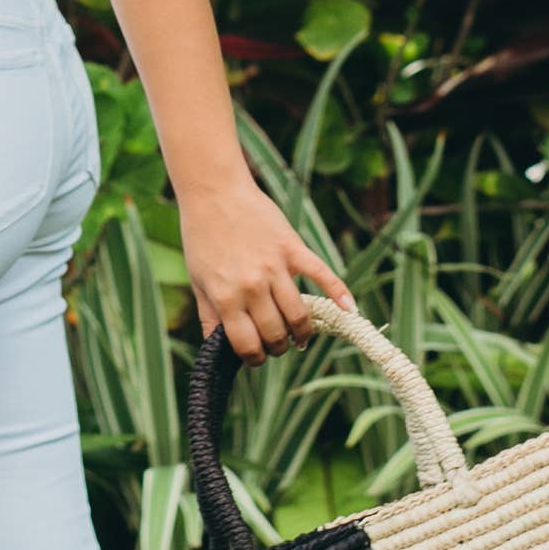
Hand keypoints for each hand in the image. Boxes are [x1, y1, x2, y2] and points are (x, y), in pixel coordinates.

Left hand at [178, 173, 355, 365]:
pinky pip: (321, 274)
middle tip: (278, 345)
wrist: (214, 192)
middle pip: (276, 333)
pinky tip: (350, 310)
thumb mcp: (198, 282)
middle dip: (278, 347)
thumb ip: (209, 317)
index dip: (255, 358)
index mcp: (226, 298)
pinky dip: (339, 293)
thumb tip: (216, 349)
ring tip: (299, 336)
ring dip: (302, 332)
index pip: (248, 345)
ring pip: (299, 314)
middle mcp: (252, 286)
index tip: (258, 356)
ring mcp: (275, 267)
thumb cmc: (203, 239)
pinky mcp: (292, 248)